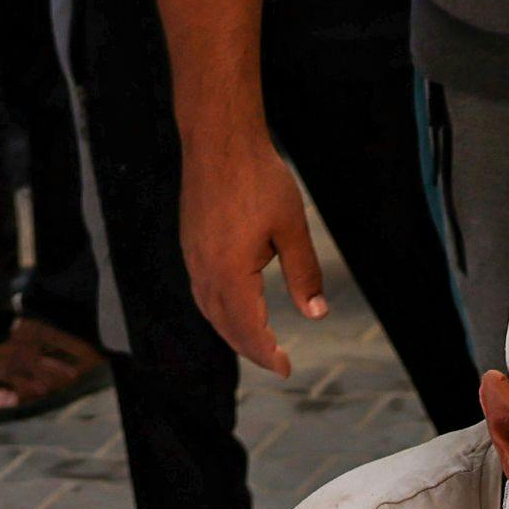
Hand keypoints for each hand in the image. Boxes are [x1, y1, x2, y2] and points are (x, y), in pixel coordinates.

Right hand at [178, 120, 323, 376]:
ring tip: (258, 342)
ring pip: (211, 312)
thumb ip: (304, 273)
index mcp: (230, 274)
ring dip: (234, 332)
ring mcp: (193, 260)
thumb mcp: (292, 227)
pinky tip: (234, 308)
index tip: (286, 368)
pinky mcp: (191, 246)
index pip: (249, 330)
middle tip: (277, 361)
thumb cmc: (259, 178)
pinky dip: (221, 311)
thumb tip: (317, 314)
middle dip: (251, 349)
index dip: (267, 354)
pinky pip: (203, 292)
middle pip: (226, 328)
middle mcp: (205, 273)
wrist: (219, 139)